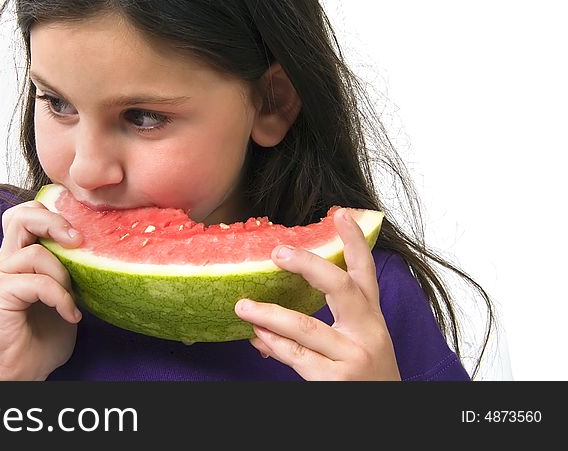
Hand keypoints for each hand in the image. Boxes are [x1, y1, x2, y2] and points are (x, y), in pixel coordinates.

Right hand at [0, 200, 82, 380]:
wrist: (19, 371)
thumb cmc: (42, 336)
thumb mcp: (65, 295)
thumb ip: (70, 270)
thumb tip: (97, 246)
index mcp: (19, 255)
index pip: (28, 213)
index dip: (53, 214)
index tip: (81, 234)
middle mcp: (6, 260)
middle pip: (22, 215)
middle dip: (54, 222)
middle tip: (78, 241)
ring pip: (36, 252)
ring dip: (63, 275)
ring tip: (71, 300)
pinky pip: (36, 282)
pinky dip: (59, 297)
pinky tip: (69, 314)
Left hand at [234, 208, 399, 379]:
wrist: (384, 413)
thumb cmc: (365, 378)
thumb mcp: (357, 343)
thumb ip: (322, 326)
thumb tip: (269, 320)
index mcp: (372, 318)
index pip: (365, 272)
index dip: (354, 241)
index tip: (339, 213)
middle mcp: (368, 332)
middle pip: (339, 287)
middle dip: (308, 265)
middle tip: (277, 252)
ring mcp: (353, 355)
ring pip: (305, 326)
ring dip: (268, 314)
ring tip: (242, 306)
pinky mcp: (336, 380)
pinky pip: (297, 355)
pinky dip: (273, 344)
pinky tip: (257, 337)